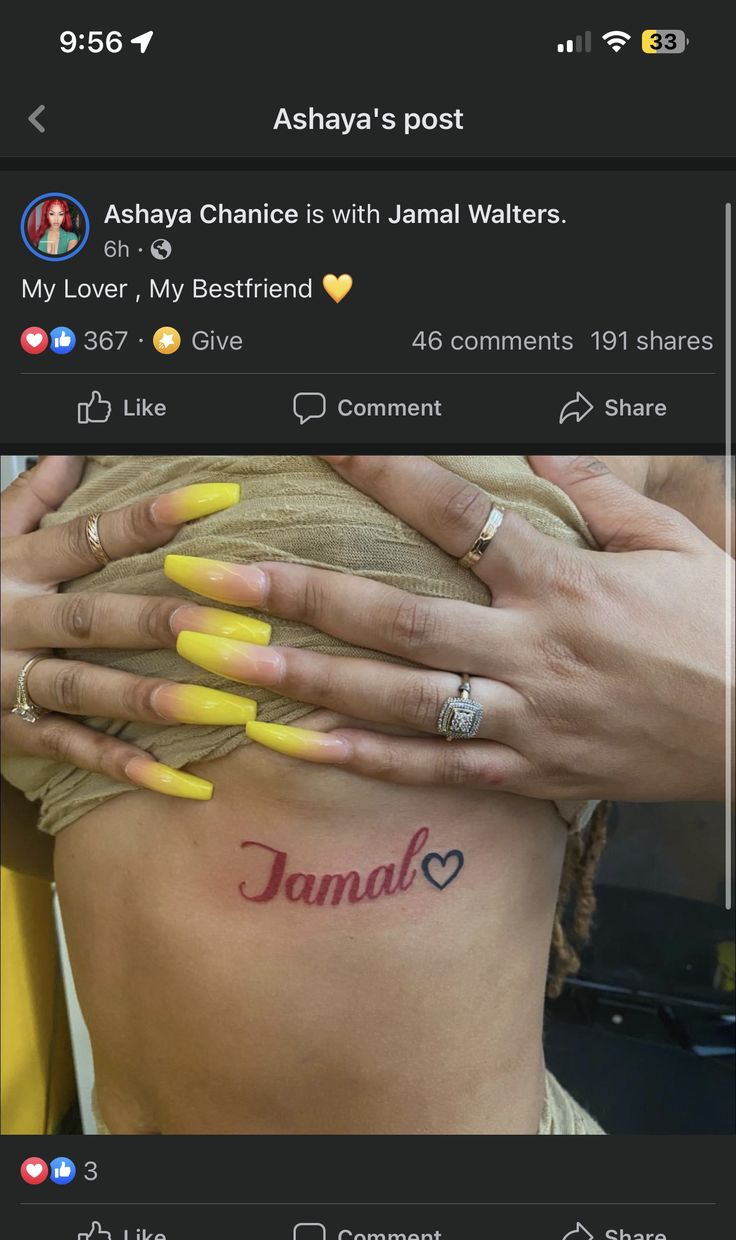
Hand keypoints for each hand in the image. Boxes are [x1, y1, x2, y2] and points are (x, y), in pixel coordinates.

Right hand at [1, 462, 264, 800]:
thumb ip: (30, 496)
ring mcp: (7, 679)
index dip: (149, 519)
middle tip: (239, 628)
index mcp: (13, 567)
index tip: (217, 501)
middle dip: (165, 622)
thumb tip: (72, 448)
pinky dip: (123, 767)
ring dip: (154, 700)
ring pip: (85, 689)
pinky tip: (182, 780)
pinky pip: (70, 750)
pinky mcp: (9, 730)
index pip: (86, 538)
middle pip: (93, 618)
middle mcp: (11, 621)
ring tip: (225, 707)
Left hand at [166, 454, 729, 801]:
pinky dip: (360, 758)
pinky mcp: (525, 773)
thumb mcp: (673, 544)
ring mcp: (522, 719)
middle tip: (215, 577)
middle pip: (395, 618)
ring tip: (220, 662)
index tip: (322, 444)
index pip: (460, 516)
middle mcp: (531, 651)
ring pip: (395, 700)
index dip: (386, 474)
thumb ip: (598, 492)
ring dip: (302, 680)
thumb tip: (533, 445)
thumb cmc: (721, 631)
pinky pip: (430, 769)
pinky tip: (291, 743)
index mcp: (565, 583)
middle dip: (298, 594)